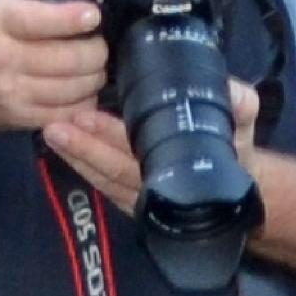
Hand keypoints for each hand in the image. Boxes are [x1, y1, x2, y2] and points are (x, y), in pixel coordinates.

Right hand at [0, 0, 108, 132]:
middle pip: (70, 58)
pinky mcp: (23, 118)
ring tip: (93, 66)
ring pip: (77, 87)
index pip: (39, 21)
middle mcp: (5, 58)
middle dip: (97, 49)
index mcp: (0, 21)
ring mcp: (14, 92)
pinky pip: (71, 111)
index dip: (72, 18)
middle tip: (99, 44)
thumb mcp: (3, 1)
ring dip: (96, 75)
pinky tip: (82, 89)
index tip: (94, 15)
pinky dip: (86, 100)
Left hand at [43, 78, 261, 216]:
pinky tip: (64, 151)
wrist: (239, 187)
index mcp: (182, 167)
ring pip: (104, 180)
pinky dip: (84, 169)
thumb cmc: (233, 145)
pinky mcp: (133, 201)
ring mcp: (143, 198)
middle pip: (114, 169)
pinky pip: (105, 186)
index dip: (110, 136)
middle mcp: (158, 188)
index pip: (139, 152)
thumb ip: (239, 105)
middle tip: (56, 127)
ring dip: (77, 158)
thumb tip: (235, 94)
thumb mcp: (242, 121)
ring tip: (52, 134)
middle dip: (84, 148)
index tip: (85, 117)